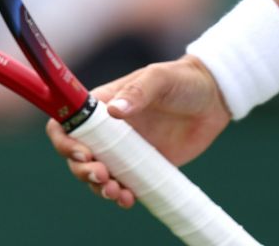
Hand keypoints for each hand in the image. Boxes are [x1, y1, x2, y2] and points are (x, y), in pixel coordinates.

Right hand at [45, 55, 232, 210]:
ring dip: (98, 187)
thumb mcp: (160, 78)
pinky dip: (119, 196)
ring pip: (96, 176)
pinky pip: (122, 186)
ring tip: (116, 191)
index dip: (64, 141)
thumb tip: (114, 111)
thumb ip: (138, 91)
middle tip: (102, 174)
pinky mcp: (142, 168)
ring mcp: (124, 151)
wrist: (214, 99)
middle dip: (82, 170)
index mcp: (101, 106)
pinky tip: (128, 199)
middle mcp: (108, 131)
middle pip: (76, 156)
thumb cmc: (182, 80)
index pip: (67, 123)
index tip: (82, 153)